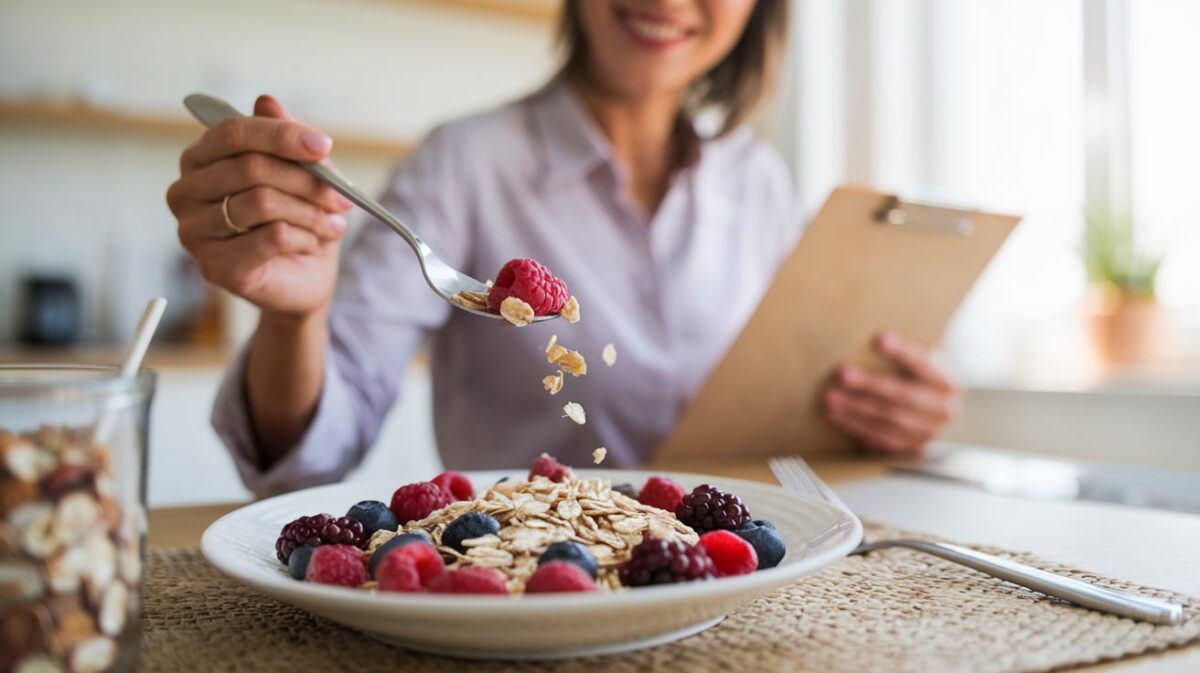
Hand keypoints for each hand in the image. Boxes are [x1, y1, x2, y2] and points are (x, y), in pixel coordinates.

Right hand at [167, 95, 352, 319]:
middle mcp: (185, 192)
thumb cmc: (297, 217)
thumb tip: (267, 101)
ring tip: (334, 222)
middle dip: (307, 179)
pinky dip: (303, 237)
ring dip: (310, 211)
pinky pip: (270, 237)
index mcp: (200, 159)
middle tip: (341, 196)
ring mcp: (193, 231)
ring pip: (262, 202)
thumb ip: (284, 137)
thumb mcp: (302, 171)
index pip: (233, 132)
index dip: (281, 135)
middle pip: (251, 167)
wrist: (303, 277)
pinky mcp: (214, 266)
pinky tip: (314, 242)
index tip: (323, 145)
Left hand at [820, 331, 960, 454]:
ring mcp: (928, 432)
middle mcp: (943, 409)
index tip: (879, 339)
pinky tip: (835, 415)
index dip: (902, 351)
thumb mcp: (920, 362)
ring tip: (830, 397)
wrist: (931, 410)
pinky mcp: (909, 447)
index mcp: (948, 382)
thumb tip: (871, 335)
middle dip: (871, 384)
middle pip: (903, 395)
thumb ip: (904, 352)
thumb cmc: (917, 377)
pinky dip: (855, 426)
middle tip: (843, 374)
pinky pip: (879, 438)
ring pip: (887, 418)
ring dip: (855, 408)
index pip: (925, 363)